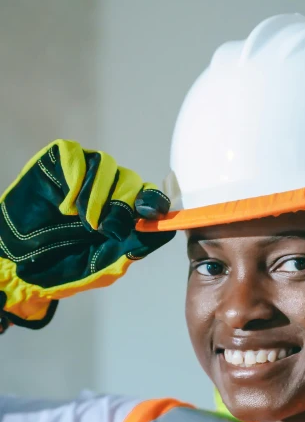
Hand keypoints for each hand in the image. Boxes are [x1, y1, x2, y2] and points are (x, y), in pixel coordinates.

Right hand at [0, 139, 174, 331]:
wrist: (20, 265)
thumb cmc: (66, 266)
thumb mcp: (107, 264)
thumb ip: (137, 246)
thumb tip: (167, 228)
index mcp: (126, 213)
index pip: (151, 197)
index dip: (154, 201)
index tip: (149, 213)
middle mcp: (109, 188)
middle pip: (132, 180)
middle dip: (122, 205)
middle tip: (103, 229)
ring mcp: (85, 173)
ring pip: (106, 165)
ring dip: (98, 194)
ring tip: (83, 220)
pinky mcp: (59, 161)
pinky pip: (76, 155)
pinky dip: (75, 180)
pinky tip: (65, 206)